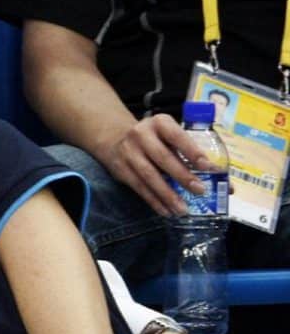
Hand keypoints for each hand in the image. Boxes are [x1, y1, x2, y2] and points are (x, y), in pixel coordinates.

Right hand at [95, 114, 210, 216]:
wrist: (115, 138)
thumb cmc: (153, 138)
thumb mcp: (167, 135)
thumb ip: (188, 150)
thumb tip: (218, 173)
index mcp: (159, 123)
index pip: (177, 136)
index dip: (192, 151)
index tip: (207, 167)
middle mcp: (141, 135)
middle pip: (163, 158)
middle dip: (182, 176)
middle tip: (200, 190)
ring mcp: (128, 152)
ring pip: (149, 176)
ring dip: (167, 195)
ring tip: (183, 209)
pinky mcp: (121, 170)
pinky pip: (139, 187)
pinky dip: (154, 201)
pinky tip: (166, 211)